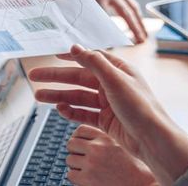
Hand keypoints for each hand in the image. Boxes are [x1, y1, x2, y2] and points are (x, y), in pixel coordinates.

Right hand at [31, 45, 187, 182]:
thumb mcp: (116, 80)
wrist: (152, 140)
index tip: (53, 54)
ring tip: (38, 96)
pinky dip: (71, 112)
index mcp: (118, 71)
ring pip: (78, 97)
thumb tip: (75, 47)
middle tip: (35, 76)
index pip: (90, 58)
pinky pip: (83, 114)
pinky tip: (60, 110)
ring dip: (58, 96)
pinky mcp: (105, 121)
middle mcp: (112, 85)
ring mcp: (108, 104)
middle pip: (78, 78)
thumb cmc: (141, 107)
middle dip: (56, 77)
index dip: (71, 56)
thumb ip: (94, 62)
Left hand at [65, 124, 157, 185]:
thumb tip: (79, 137)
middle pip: (71, 143)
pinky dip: (77, 178)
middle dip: (75, 152)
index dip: (79, 138)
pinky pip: (70, 174)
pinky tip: (89, 181)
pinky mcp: (87, 178)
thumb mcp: (123, 147)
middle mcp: (98, 148)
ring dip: (76, 166)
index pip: (80, 130)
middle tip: (85, 160)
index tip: (83, 146)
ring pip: (69, 160)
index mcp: (107, 138)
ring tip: (90, 172)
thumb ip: (104, 141)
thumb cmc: (136, 170)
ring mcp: (91, 163)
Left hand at [75, 0, 147, 43]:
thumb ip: (75, 6)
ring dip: (140, 23)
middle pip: (127, 15)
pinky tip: (137, 19)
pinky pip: (131, 3)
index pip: (104, 19)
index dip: (107, 32)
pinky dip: (135, 13)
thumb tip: (70, 23)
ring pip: (133, 9)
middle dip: (134, 30)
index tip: (110, 45)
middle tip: (141, 42)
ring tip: (144, 36)